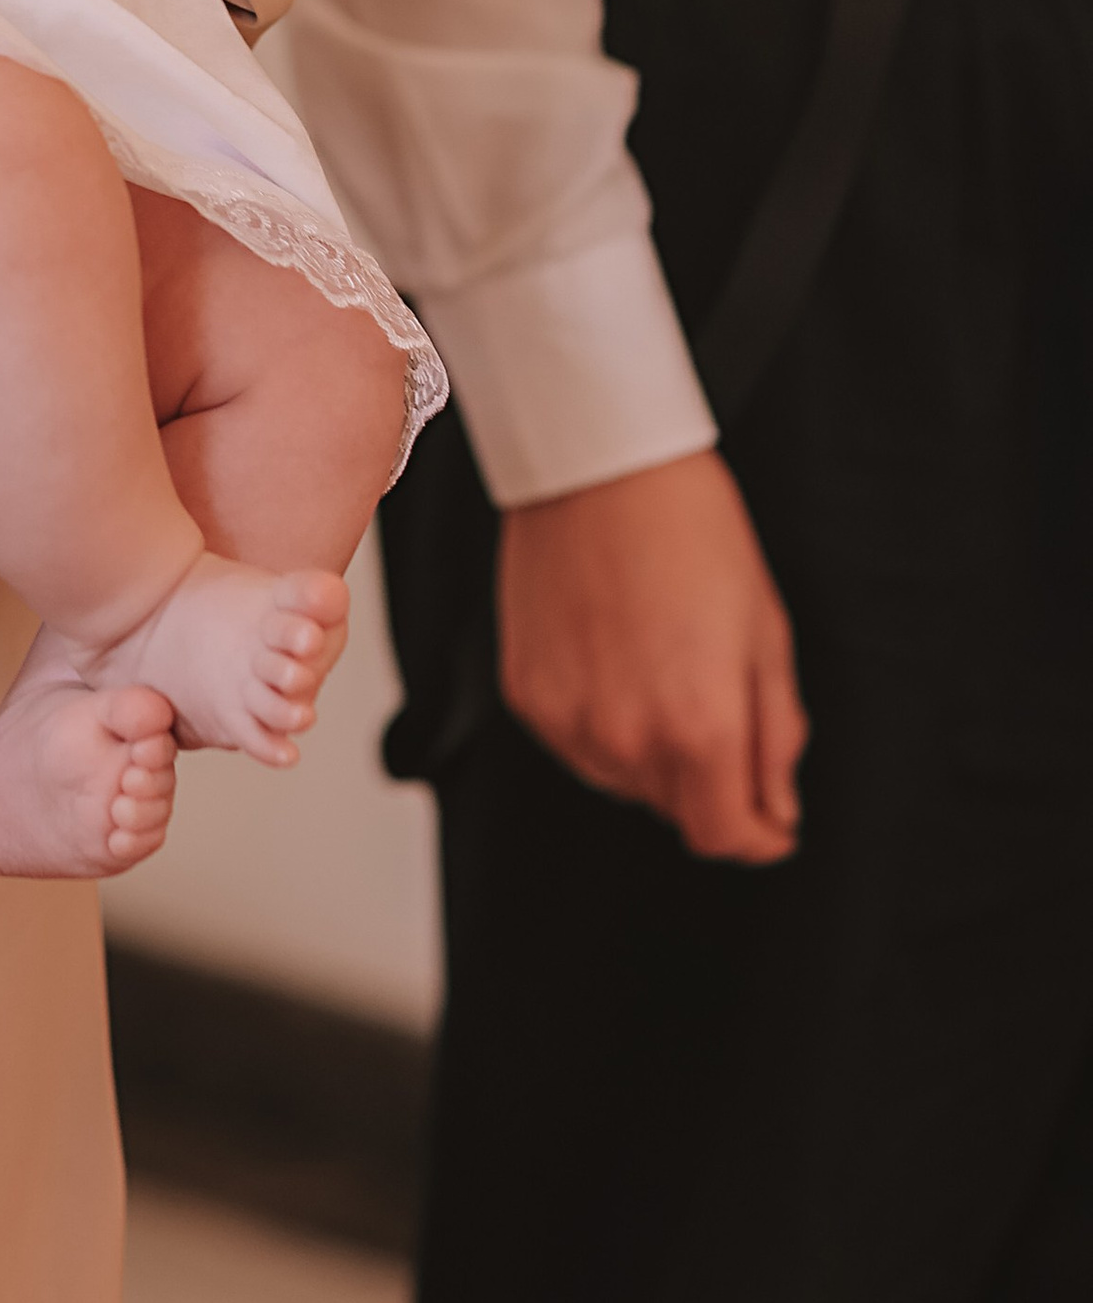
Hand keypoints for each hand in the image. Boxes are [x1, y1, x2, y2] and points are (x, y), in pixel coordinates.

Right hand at [498, 450, 806, 863]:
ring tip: (661, 669)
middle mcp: (627, 738)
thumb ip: (776, 734)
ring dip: (652, 753)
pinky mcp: (527, 694)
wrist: (599, 466)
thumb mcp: (766, 632)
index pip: (724, 836)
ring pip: (623, 780)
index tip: (770, 822)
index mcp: (700, 728)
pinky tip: (615, 660)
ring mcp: (568, 719)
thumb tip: (776, 808)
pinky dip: (601, 722)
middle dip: (709, 779)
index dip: (757, 835)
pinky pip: (574, 742)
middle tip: (718, 701)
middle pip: (675, 808)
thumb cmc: (693, 533)